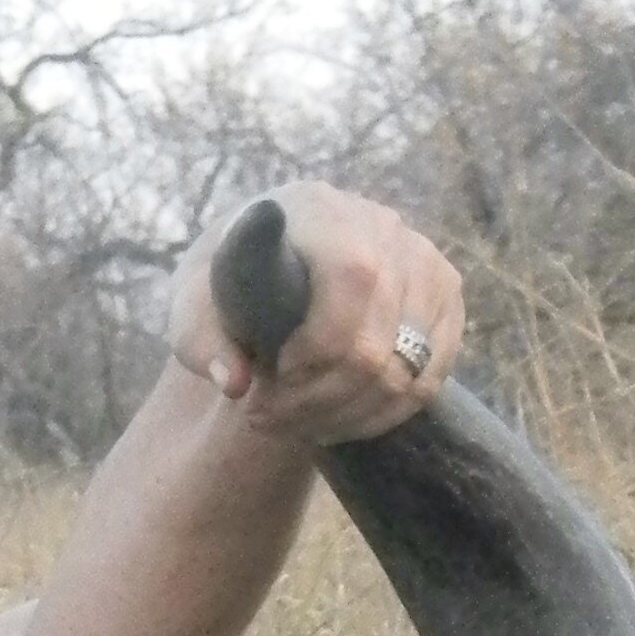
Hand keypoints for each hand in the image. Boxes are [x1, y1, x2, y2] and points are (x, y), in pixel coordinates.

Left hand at [167, 181, 463, 442]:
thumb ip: (201, 341)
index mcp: (319, 210)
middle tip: (268, 420)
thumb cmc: (225, 286)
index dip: (311, 353)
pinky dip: (384, 413)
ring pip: (404, 370)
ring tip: (299, 425)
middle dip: (317, 401)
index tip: (263, 380)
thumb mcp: (191, 308)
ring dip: (347, 417)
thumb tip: (234, 383)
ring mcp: (421, 258)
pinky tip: (339, 420)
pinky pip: (428, 376)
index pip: (352, 281)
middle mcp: (381, 224)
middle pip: (374, 345)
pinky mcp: (442, 294)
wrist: (268, 262)